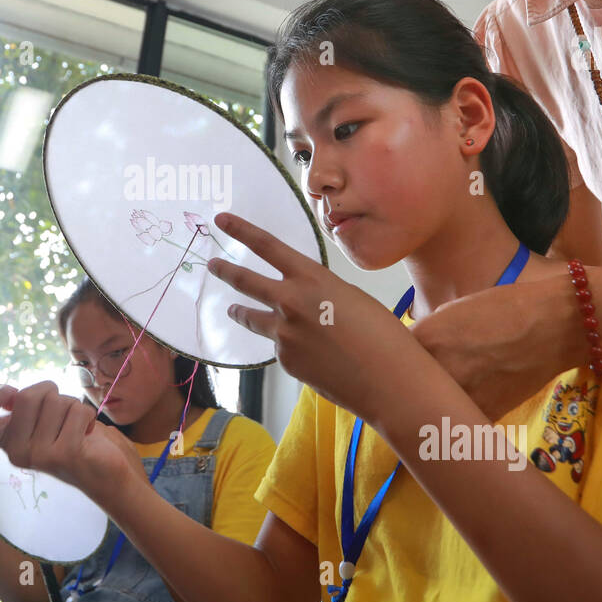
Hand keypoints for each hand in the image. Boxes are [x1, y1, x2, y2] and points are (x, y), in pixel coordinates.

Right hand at [0, 382, 141, 504]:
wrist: (106, 475)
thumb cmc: (74, 440)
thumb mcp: (42, 423)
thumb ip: (25, 410)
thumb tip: (11, 394)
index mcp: (8, 444)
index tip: (11, 394)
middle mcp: (18, 453)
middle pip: (26, 396)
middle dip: (50, 392)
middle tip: (61, 410)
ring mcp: (40, 455)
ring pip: (57, 401)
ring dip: (73, 406)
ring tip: (76, 428)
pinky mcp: (65, 453)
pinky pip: (78, 410)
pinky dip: (88, 416)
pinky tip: (87, 435)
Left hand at [206, 211, 407, 424]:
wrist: (387, 380)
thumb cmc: (382, 335)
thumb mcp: (350, 298)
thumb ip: (319, 294)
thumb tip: (301, 306)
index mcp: (311, 279)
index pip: (267, 246)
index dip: (242, 231)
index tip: (221, 220)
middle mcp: (290, 303)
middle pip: (246, 281)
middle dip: (226, 270)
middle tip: (213, 264)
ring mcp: (284, 335)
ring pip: (252, 318)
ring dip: (241, 312)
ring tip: (231, 309)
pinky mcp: (285, 362)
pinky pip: (281, 348)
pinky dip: (290, 348)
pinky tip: (312, 356)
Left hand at [409, 275, 582, 420]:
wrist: (557, 325)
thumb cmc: (506, 308)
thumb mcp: (454, 311)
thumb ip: (428, 335)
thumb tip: (416, 354)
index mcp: (424, 338)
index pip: (391, 358)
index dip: (396, 364)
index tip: (401, 367)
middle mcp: (436, 368)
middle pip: (404, 387)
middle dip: (408, 388)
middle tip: (415, 388)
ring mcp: (460, 395)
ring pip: (431, 409)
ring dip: (431, 407)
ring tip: (438, 401)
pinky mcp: (483, 415)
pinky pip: (458, 422)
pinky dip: (458, 419)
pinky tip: (461, 411)